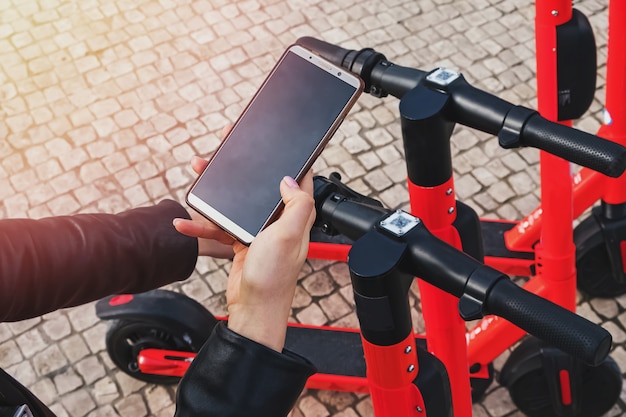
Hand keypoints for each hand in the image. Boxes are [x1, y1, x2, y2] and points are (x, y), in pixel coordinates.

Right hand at [174, 155, 315, 350]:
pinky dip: (203, 224)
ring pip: (237, 203)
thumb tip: (290, 180)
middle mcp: (279, 222)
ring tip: (198, 175)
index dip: (287, 161)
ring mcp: (259, 232)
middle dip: (242, 171)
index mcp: (295, 217)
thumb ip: (296, 205)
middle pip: (260, 187)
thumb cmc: (273, 278)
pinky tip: (186, 221)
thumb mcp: (287, 236)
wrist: (252, 310)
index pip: (297, 181)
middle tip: (223, 153)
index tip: (273, 144)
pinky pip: (220, 227)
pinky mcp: (242, 242)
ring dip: (217, 193)